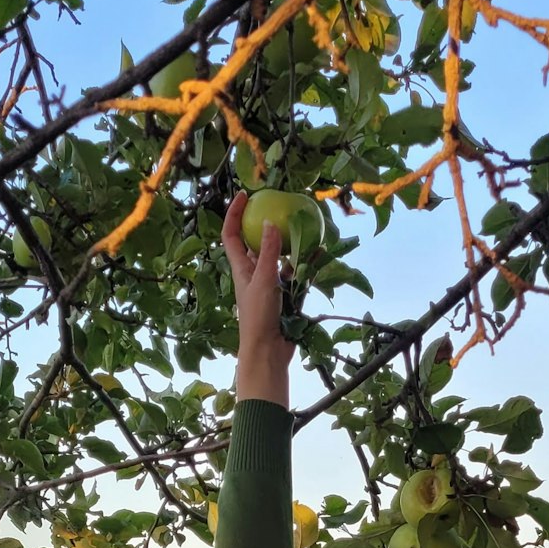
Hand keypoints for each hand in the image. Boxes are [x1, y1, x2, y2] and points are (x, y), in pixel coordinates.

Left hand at [222, 190, 292, 407]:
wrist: (268, 352)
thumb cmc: (259, 317)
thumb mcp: (263, 280)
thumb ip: (268, 252)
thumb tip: (268, 222)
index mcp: (241, 268)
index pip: (232, 235)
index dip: (234, 214)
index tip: (244, 195)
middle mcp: (253, 274)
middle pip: (255, 243)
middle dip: (266, 225)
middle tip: (281, 208)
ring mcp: (269, 286)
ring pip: (278, 258)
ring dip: (289, 245)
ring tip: (303, 229)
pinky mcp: (285, 298)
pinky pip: (295, 276)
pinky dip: (304, 266)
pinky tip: (317, 256)